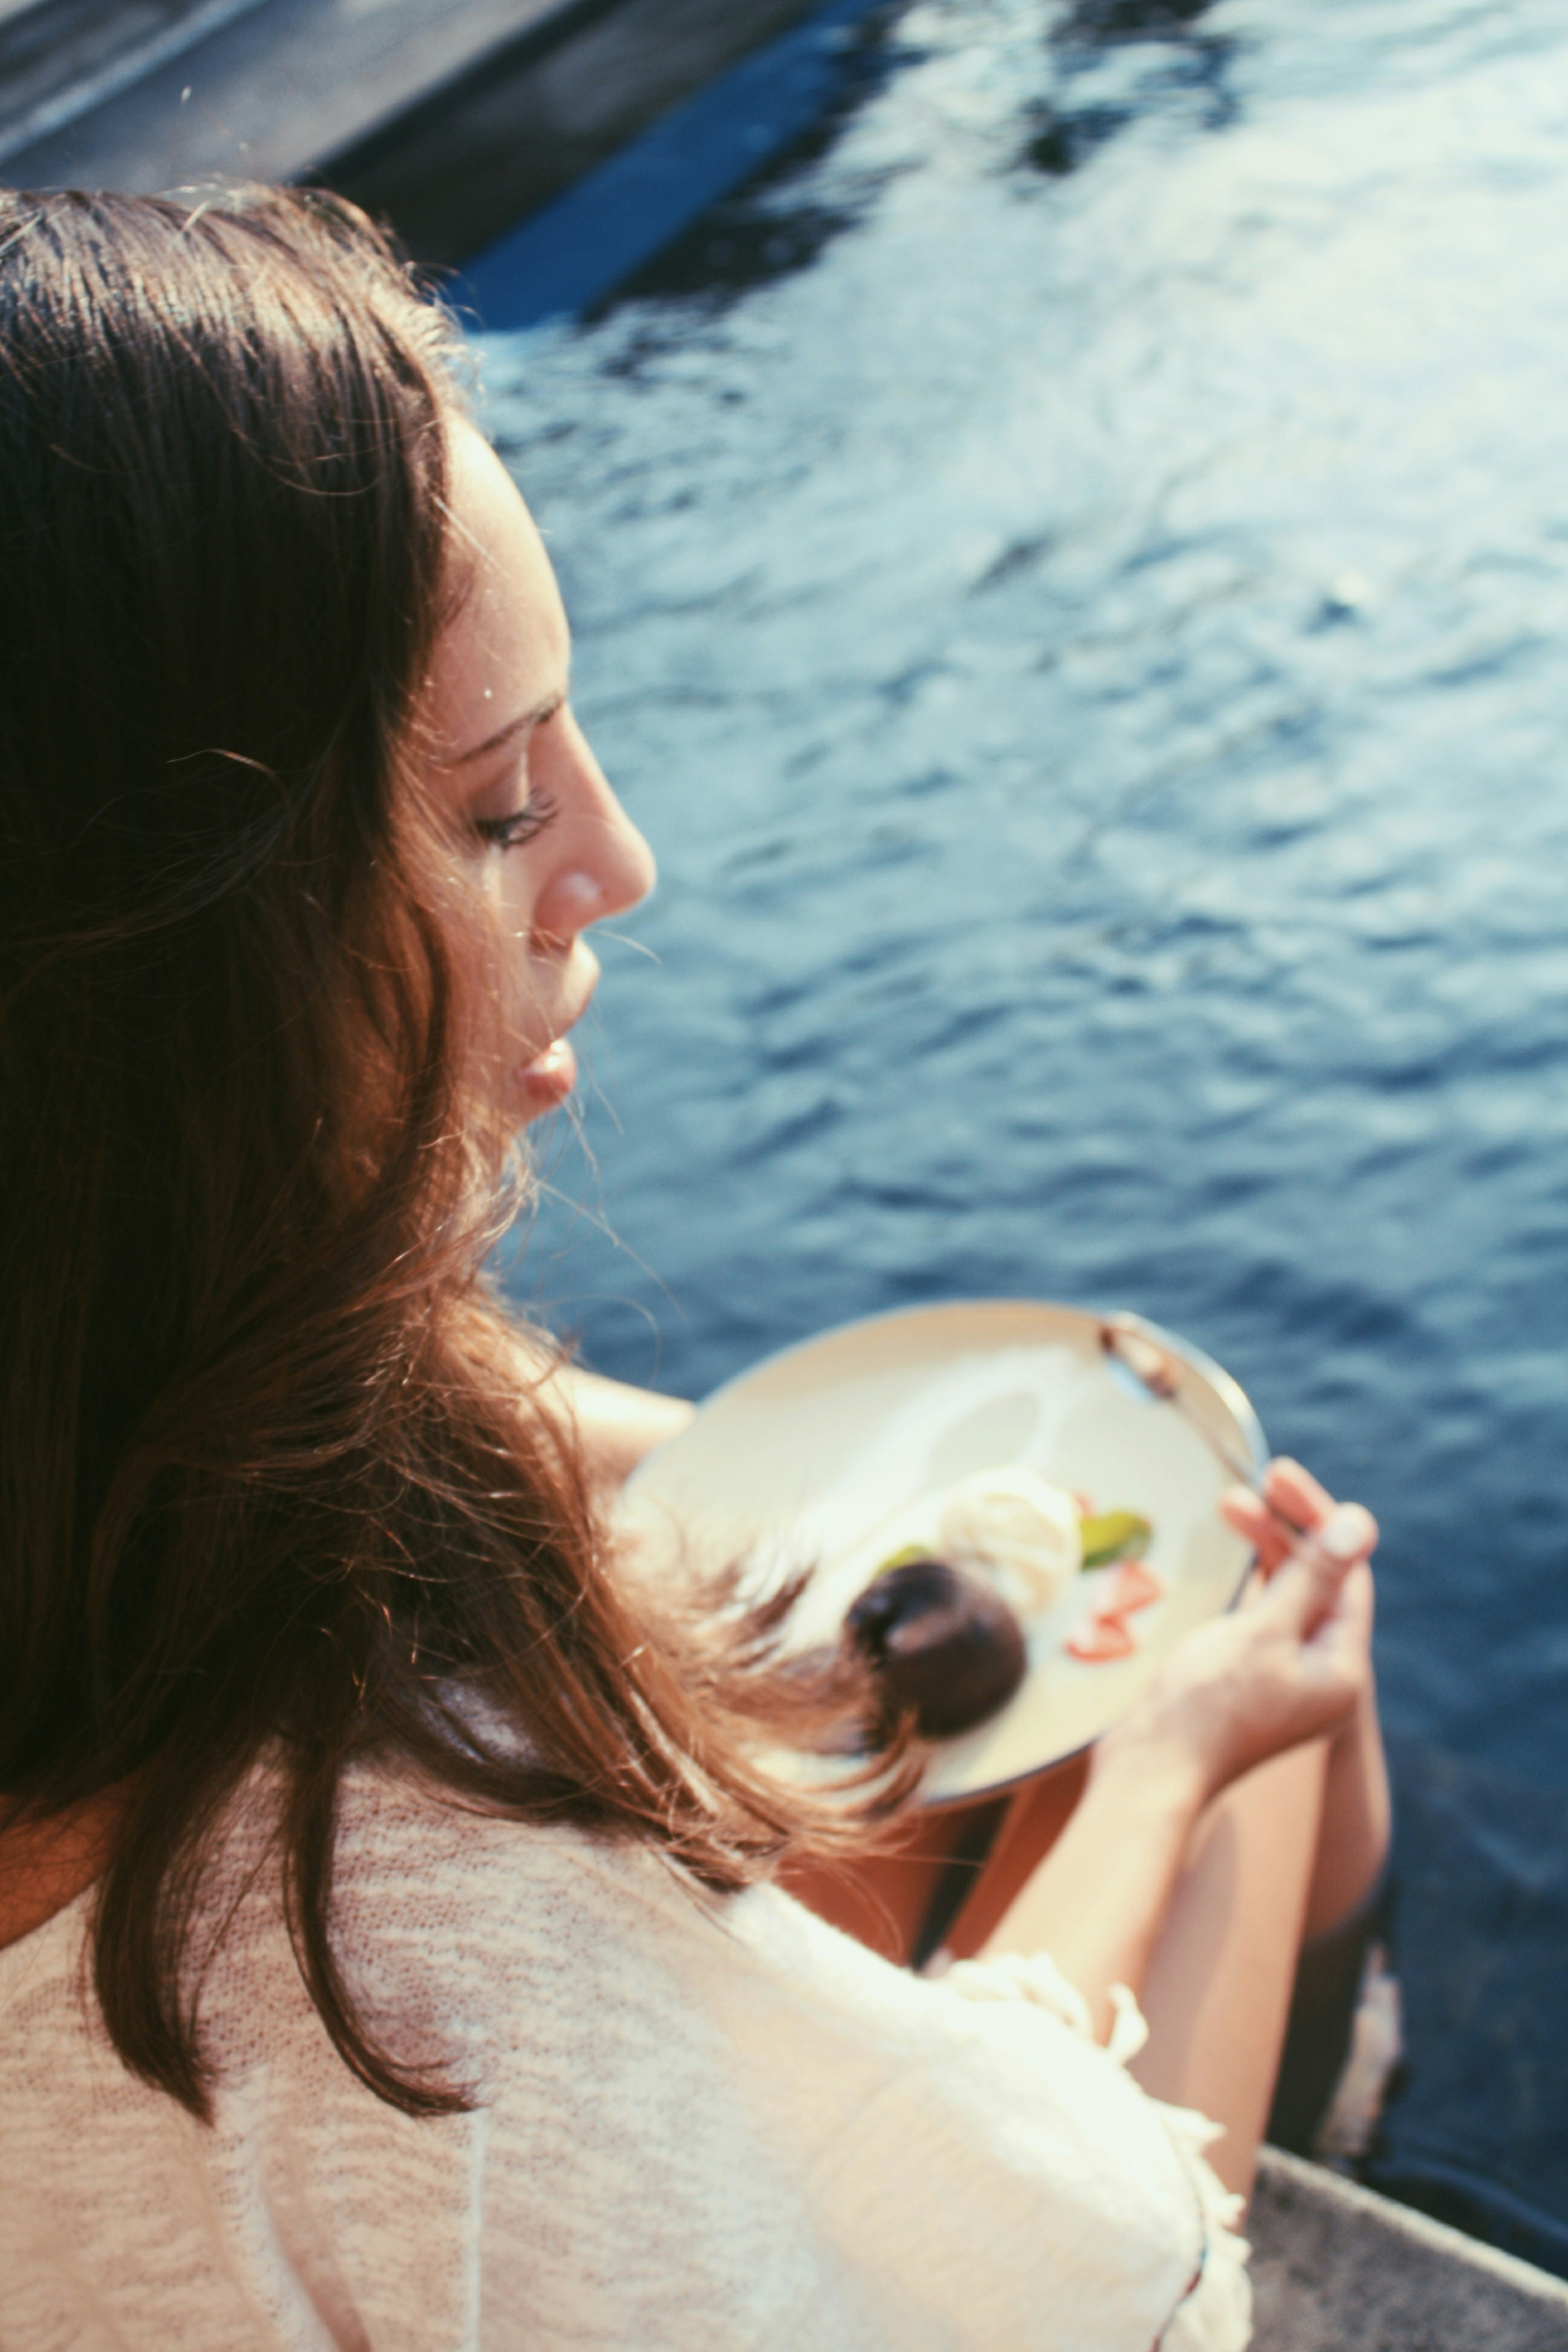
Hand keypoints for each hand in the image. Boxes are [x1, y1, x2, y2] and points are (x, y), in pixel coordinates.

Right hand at [1099, 1460, 1377, 1809]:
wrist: (1150, 1770)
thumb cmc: (1206, 1704)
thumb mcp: (1264, 1631)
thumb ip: (1312, 1575)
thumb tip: (1360, 1524)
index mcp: (1342, 1669)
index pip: (1348, 1576)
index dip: (1318, 1521)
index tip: (1280, 1476)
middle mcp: (1323, 1673)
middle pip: (1319, 1581)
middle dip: (1287, 1529)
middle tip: (1250, 1483)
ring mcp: (1285, 1675)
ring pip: (1289, 1593)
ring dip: (1266, 1547)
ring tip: (1229, 1502)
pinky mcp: (1249, 1674)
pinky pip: (1265, 1613)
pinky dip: (1252, 1579)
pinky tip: (1232, 1548)